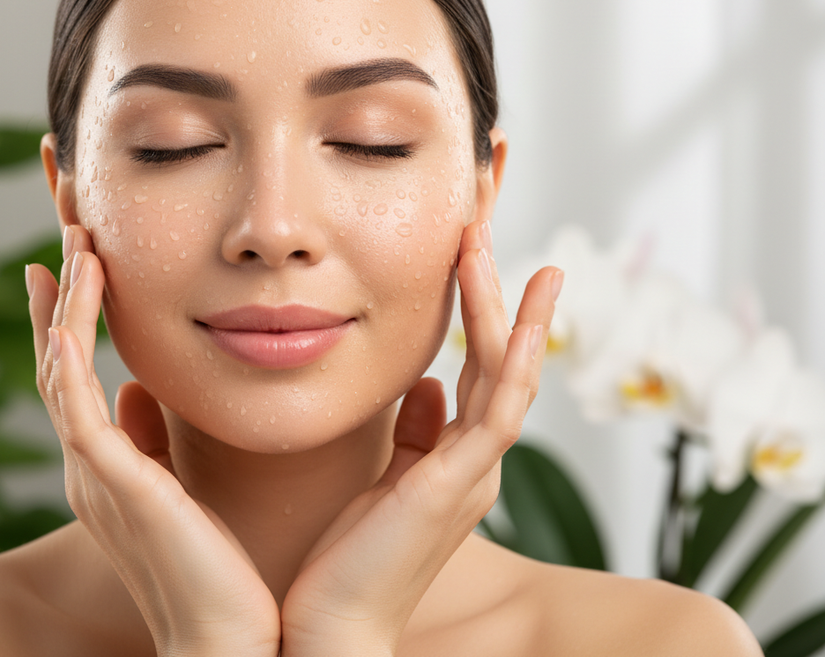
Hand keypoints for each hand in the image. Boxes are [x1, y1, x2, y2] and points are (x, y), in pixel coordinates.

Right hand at [27, 224, 280, 656]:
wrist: (229, 638)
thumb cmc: (219, 570)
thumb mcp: (179, 489)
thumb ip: (151, 442)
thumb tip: (136, 394)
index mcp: (106, 467)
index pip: (78, 376)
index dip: (72, 318)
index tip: (76, 262)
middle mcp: (86, 463)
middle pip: (58, 358)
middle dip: (61, 292)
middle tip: (67, 227)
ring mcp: (89, 469)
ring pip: (60, 362)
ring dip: (66, 296)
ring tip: (74, 236)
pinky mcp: (105, 474)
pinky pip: (75, 385)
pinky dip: (73, 328)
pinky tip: (82, 279)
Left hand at [279, 220, 561, 655]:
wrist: (330, 628)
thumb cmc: (346, 560)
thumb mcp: (383, 479)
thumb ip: (414, 434)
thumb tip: (428, 384)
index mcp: (455, 459)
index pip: (478, 370)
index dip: (478, 311)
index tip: (466, 255)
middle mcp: (475, 463)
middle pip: (500, 360)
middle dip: (497, 292)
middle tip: (482, 226)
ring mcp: (473, 474)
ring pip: (507, 374)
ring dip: (505, 307)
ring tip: (489, 243)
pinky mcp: (460, 485)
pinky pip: (499, 411)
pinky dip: (512, 359)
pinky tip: (513, 315)